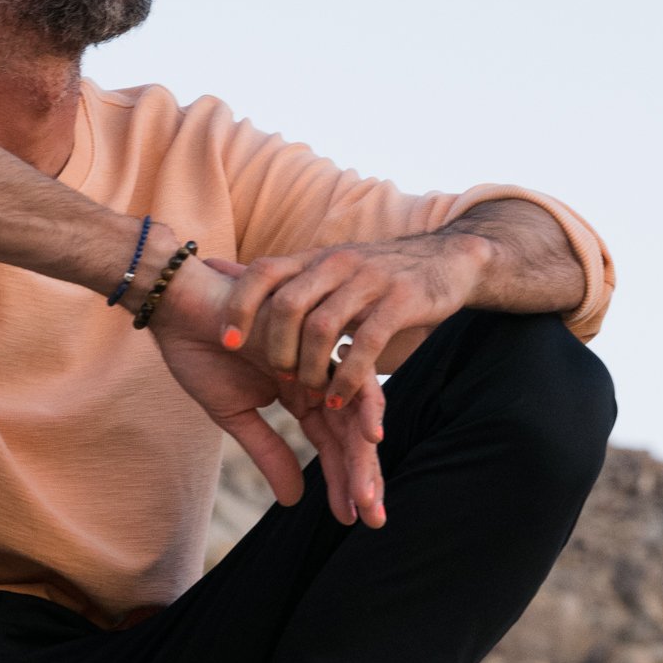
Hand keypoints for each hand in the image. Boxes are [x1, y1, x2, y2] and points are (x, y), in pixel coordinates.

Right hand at [148, 262, 388, 527]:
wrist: (179, 306)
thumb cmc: (201, 353)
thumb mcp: (234, 417)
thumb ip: (268, 453)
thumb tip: (295, 501)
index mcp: (302, 394)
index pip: (331, 443)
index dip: (343, 480)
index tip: (351, 517)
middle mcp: (319, 376)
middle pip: (350, 432)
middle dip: (363, 476)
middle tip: (373, 518)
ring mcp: (321, 356)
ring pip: (355, 410)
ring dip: (363, 453)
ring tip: (367, 494)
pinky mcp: (320, 335)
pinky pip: (352, 372)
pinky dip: (363, 402)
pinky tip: (370, 436)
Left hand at [211, 232, 483, 399]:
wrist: (449, 259)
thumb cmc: (377, 276)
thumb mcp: (327, 269)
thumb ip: (280, 277)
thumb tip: (214, 266)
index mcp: (315, 259)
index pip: (264, 271)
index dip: (240, 305)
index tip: (225, 341)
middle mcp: (337, 264)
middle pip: (289, 303)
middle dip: (275, 346)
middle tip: (277, 376)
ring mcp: (370, 281)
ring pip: (323, 326)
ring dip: (310, 367)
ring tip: (310, 394)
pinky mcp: (401, 302)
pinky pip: (366, 345)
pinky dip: (346, 379)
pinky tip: (337, 403)